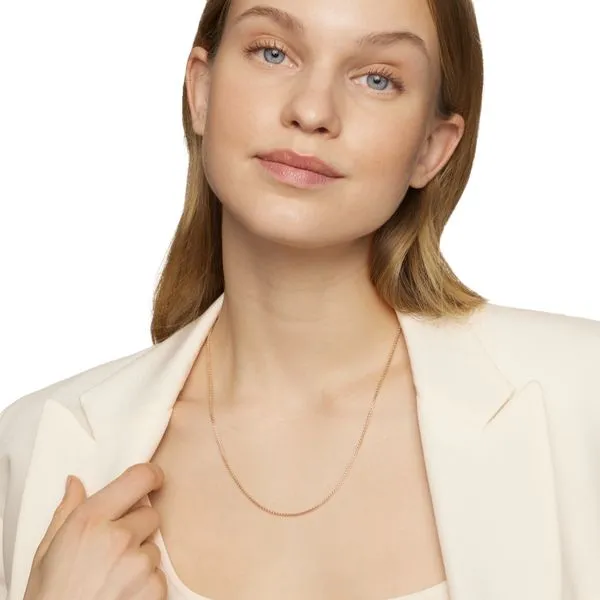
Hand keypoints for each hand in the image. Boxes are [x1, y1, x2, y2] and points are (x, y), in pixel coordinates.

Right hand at [23, 463, 166, 599]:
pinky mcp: (153, 588)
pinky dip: (146, 585)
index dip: (151, 476)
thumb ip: (66, 512)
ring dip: (140, 560)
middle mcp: (117, 537)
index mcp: (90, 520)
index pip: (139, 478)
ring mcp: (138, 563)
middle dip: (137, 529)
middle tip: (113, 551)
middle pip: (150, 515)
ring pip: (153, 548)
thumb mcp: (46, 553)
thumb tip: (75, 483)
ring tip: (113, 578)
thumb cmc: (50, 597)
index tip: (154, 480)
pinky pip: (159, 576)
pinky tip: (123, 594)